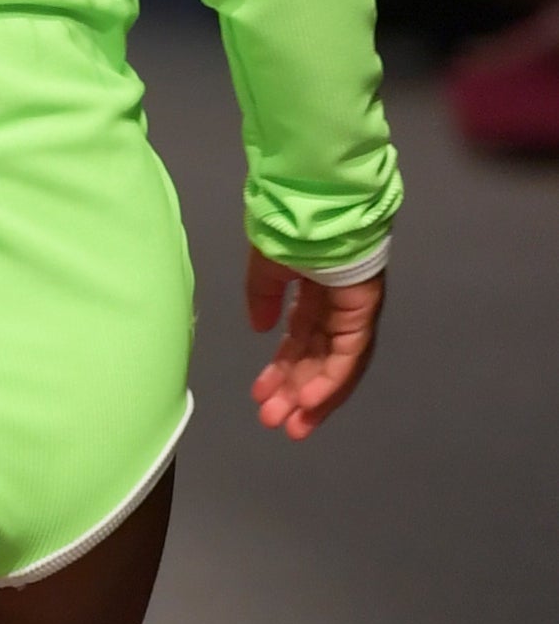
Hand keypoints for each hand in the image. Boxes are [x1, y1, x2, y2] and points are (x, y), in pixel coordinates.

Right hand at [246, 245, 380, 440]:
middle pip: (317, 359)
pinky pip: (350, 355)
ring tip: (292, 424)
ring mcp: (353, 310)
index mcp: (312, 292)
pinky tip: (312, 400)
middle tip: (274, 422)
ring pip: (336, 365)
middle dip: (295, 393)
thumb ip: (263, 299)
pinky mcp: (364, 311)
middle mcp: (336, 306)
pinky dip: (333, 380)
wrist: (313, 200)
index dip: (282, 371)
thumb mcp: (265, 267)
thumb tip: (259, 330)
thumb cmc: (288, 226)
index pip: (299, 342)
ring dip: (314, 396)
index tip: (262, 398)